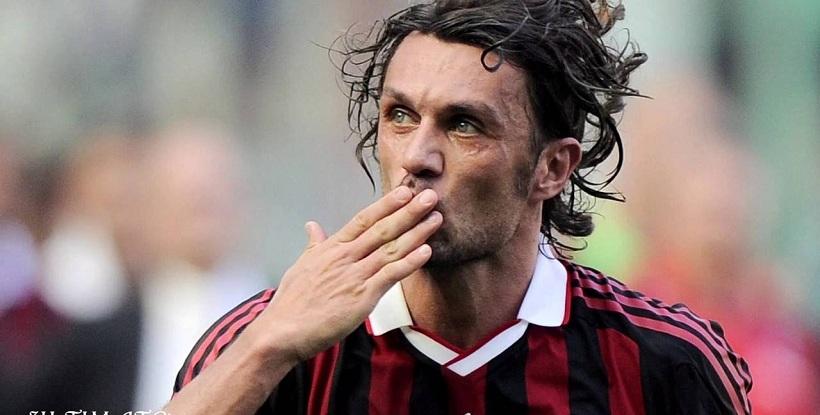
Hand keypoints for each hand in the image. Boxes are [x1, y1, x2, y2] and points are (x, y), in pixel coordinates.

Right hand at [255, 186, 440, 362]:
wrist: (281, 331)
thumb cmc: (290, 303)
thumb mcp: (300, 266)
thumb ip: (313, 245)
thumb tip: (312, 226)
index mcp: (331, 248)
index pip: (363, 220)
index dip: (386, 205)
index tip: (405, 191)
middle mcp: (345, 257)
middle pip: (382, 229)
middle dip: (408, 211)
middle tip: (430, 195)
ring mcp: (354, 276)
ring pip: (391, 249)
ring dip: (416, 232)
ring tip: (435, 218)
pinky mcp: (362, 297)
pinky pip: (390, 275)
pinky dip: (409, 263)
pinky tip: (426, 252)